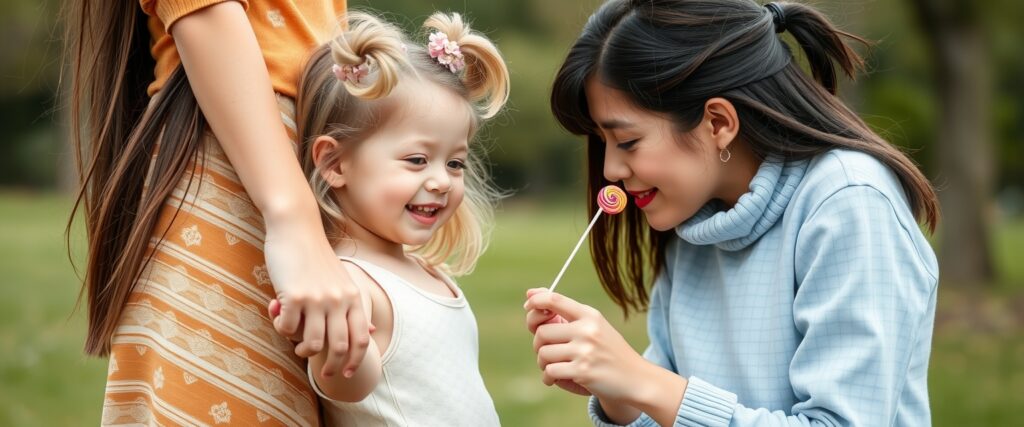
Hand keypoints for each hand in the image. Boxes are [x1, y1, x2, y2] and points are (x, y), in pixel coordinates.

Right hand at [263, 223, 368, 377]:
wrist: (297, 228)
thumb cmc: (317, 256)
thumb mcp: (344, 280)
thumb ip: (355, 307)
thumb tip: (374, 331)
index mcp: (353, 296)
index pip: (361, 338)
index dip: (356, 360)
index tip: (347, 374)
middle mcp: (339, 299)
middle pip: (338, 347)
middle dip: (332, 367)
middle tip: (323, 375)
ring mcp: (317, 298)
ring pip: (312, 343)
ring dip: (303, 350)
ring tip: (298, 346)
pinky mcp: (294, 296)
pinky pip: (289, 329)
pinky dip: (284, 330)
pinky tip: (282, 320)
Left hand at [524, 290, 647, 402]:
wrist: (636, 378)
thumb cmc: (609, 351)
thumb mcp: (594, 326)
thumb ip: (565, 312)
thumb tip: (530, 293)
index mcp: (589, 315)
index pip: (555, 300)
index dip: (536, 301)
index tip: (528, 305)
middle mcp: (587, 330)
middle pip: (542, 332)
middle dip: (539, 344)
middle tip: (547, 353)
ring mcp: (585, 351)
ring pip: (543, 353)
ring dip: (543, 363)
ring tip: (553, 367)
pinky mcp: (583, 372)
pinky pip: (550, 371)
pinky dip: (548, 377)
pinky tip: (554, 379)